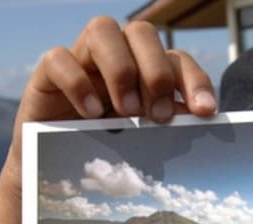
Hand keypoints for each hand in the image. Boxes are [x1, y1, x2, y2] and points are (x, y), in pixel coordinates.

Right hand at [0, 16, 216, 223]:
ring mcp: (80, 58)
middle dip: (156, 72)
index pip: (175, 58)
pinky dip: (78, 83)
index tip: (205, 111)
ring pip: (102, 29)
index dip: (194, 80)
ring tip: (127, 111)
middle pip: (141, 32)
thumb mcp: (138, 136)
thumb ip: (164, 122)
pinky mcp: (47, 74)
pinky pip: (59, 59)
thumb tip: (200, 119)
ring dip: (121, 69)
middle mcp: (114, 54)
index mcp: (142, 67)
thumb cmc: (101, 146)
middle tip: (158, 114)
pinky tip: (90, 113)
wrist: (52, 165)